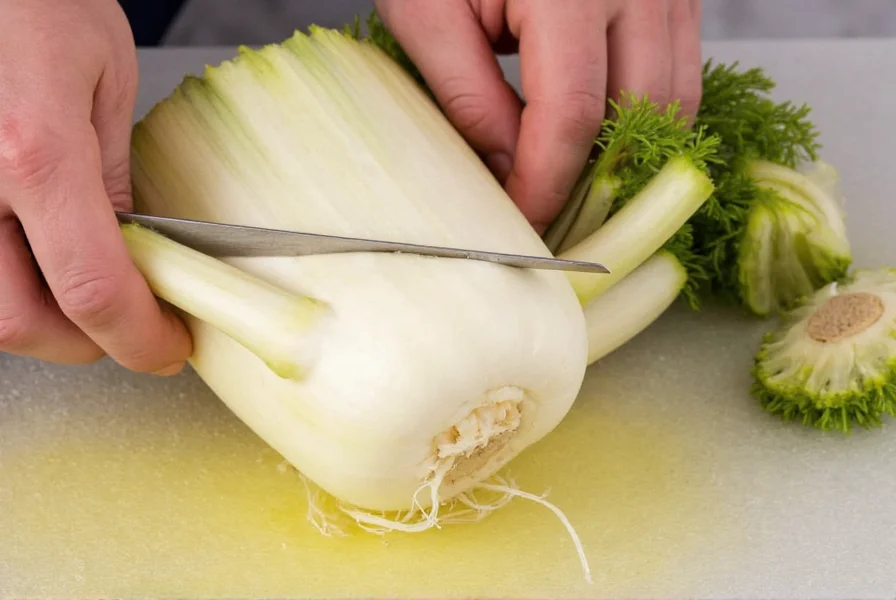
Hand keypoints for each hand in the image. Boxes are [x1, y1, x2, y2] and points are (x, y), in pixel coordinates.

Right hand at [0, 0, 191, 372]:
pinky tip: (37, 261)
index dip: (140, 340)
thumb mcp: (104, 79)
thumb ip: (114, 178)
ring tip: (90, 292)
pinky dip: (6, 284)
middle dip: (89, 343)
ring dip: (42, 319)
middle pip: (21, 323)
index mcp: (34, 152)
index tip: (169, 349)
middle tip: (135, 326)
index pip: (94, 291)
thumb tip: (136, 255)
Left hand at [374, 0, 703, 231]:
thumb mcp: (427, 14)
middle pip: (638, 116)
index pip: (571, 116)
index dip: (547, 185)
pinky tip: (599, 136)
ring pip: (673, 102)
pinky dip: (645, 118)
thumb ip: (469, 100)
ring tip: (573, 180)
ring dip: (627, 154)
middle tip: (550, 214)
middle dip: (593, 180)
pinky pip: (678, 74)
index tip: (523, 223)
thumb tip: (512, 177)